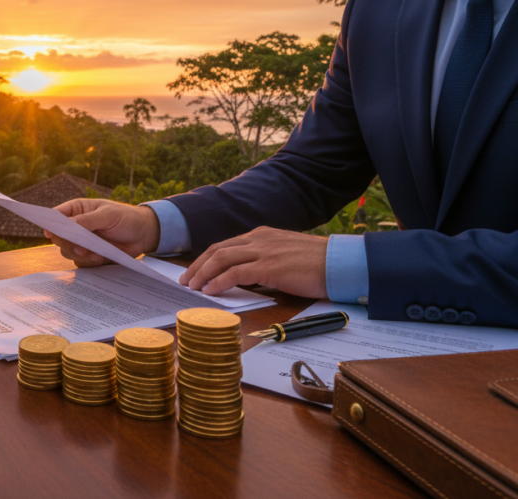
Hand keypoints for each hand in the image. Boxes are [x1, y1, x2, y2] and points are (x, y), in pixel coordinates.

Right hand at [45, 199, 160, 266]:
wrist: (143, 235)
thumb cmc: (126, 218)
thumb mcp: (108, 215)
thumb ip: (87, 220)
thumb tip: (67, 224)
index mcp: (78, 210)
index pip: (57, 215)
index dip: (50, 223)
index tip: (49, 233)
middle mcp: (77, 226)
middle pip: (59, 237)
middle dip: (68, 244)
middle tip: (80, 248)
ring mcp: (82, 241)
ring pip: (67, 251)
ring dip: (80, 254)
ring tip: (96, 254)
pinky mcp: (90, 255)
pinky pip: (81, 262)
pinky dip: (89, 262)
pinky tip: (102, 258)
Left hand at [178, 227, 328, 298]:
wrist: (339, 263)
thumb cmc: (317, 263)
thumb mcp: (285, 255)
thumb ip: (265, 260)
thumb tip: (247, 277)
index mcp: (262, 235)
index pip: (225, 245)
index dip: (207, 258)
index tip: (195, 270)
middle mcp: (258, 239)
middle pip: (217, 250)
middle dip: (197, 265)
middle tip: (186, 280)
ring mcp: (263, 251)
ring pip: (221, 258)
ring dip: (202, 273)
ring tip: (192, 287)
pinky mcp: (269, 267)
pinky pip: (235, 273)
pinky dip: (219, 281)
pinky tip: (210, 291)